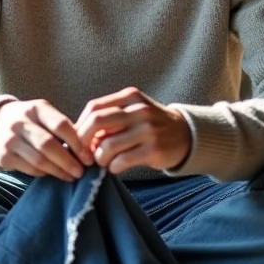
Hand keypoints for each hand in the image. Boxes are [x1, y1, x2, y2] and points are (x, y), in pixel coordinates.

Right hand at [0, 99, 92, 180]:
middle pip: (48, 144)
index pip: (60, 125)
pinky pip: (29, 169)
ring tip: (71, 176)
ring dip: (58, 171)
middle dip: (68, 161)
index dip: (77, 143)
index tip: (88, 157)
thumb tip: (89, 147)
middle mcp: (21, 122)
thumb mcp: (44, 115)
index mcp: (36, 108)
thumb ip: (64, 127)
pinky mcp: (4, 157)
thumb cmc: (30, 121)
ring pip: (39, 160)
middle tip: (81, 171)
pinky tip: (54, 174)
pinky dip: (45, 173)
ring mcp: (10, 140)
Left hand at [76, 87, 191, 174]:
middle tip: (83, 154)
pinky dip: (113, 167)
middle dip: (83, 141)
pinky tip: (116, 167)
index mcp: (130, 97)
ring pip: (108, 145)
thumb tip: (80, 135)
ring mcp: (148, 129)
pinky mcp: (154, 149)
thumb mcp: (133, 111)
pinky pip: (122, 160)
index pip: (94, 108)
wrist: (185, 134)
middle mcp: (139, 110)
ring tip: (102, 161)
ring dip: (99, 158)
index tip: (77, 140)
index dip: (80, 126)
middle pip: (97, 122)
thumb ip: (109, 118)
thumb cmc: (150, 124)